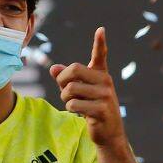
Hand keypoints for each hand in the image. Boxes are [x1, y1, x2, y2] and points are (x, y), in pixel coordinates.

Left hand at [49, 26, 125, 147]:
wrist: (108, 133)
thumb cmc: (91, 108)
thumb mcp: (78, 92)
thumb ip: (66, 79)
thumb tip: (53, 68)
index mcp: (100, 74)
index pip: (100, 55)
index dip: (99, 43)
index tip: (100, 29)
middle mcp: (105, 81)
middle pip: (73, 70)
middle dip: (62, 81)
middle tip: (64, 91)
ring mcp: (105, 95)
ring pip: (70, 89)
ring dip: (65, 98)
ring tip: (74, 104)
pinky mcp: (101, 109)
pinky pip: (74, 104)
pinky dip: (70, 109)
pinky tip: (80, 113)